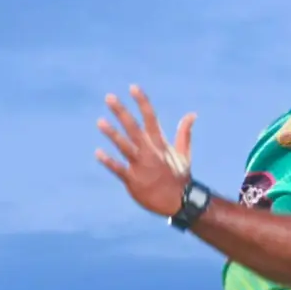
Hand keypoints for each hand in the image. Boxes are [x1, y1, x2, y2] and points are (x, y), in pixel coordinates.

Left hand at [95, 86, 195, 217]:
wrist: (179, 202)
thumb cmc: (180, 177)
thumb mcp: (184, 153)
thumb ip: (184, 133)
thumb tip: (192, 114)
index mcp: (160, 144)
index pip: (150, 118)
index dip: (142, 102)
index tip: (133, 87)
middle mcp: (149, 152)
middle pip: (134, 127)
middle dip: (122, 112)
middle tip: (109, 97)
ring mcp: (141, 166)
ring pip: (125, 146)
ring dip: (113, 134)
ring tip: (100, 121)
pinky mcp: (133, 180)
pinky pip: (119, 169)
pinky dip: (109, 161)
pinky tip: (98, 153)